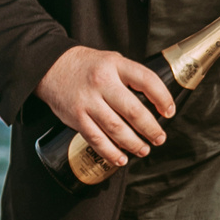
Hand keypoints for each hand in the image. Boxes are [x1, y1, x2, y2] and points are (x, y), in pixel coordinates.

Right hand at [36, 45, 173, 169]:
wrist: (50, 66)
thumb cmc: (88, 66)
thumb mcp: (112, 60)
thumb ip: (131, 77)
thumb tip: (156, 102)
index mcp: (116, 65)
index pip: (147, 80)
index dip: (162, 98)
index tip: (169, 112)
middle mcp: (102, 82)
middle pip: (133, 110)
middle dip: (150, 128)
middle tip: (160, 138)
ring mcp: (87, 101)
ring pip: (116, 128)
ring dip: (133, 143)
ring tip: (144, 149)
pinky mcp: (75, 117)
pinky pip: (96, 139)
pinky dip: (110, 152)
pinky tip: (120, 158)